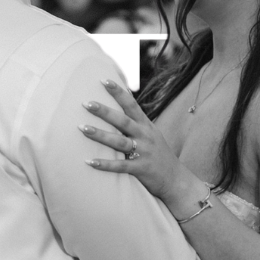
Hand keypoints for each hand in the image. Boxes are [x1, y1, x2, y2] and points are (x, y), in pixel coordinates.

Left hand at [81, 79, 205, 214]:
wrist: (176, 179)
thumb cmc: (158, 155)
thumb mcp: (151, 134)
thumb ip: (136, 123)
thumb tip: (120, 106)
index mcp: (146, 126)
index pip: (131, 105)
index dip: (118, 92)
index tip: (104, 80)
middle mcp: (145, 136)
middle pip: (122, 121)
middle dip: (104, 111)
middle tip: (87, 103)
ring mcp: (143, 152)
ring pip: (119, 142)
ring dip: (100, 135)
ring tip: (82, 128)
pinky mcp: (140, 169)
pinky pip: (120, 166)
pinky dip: (105, 164)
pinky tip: (89, 162)